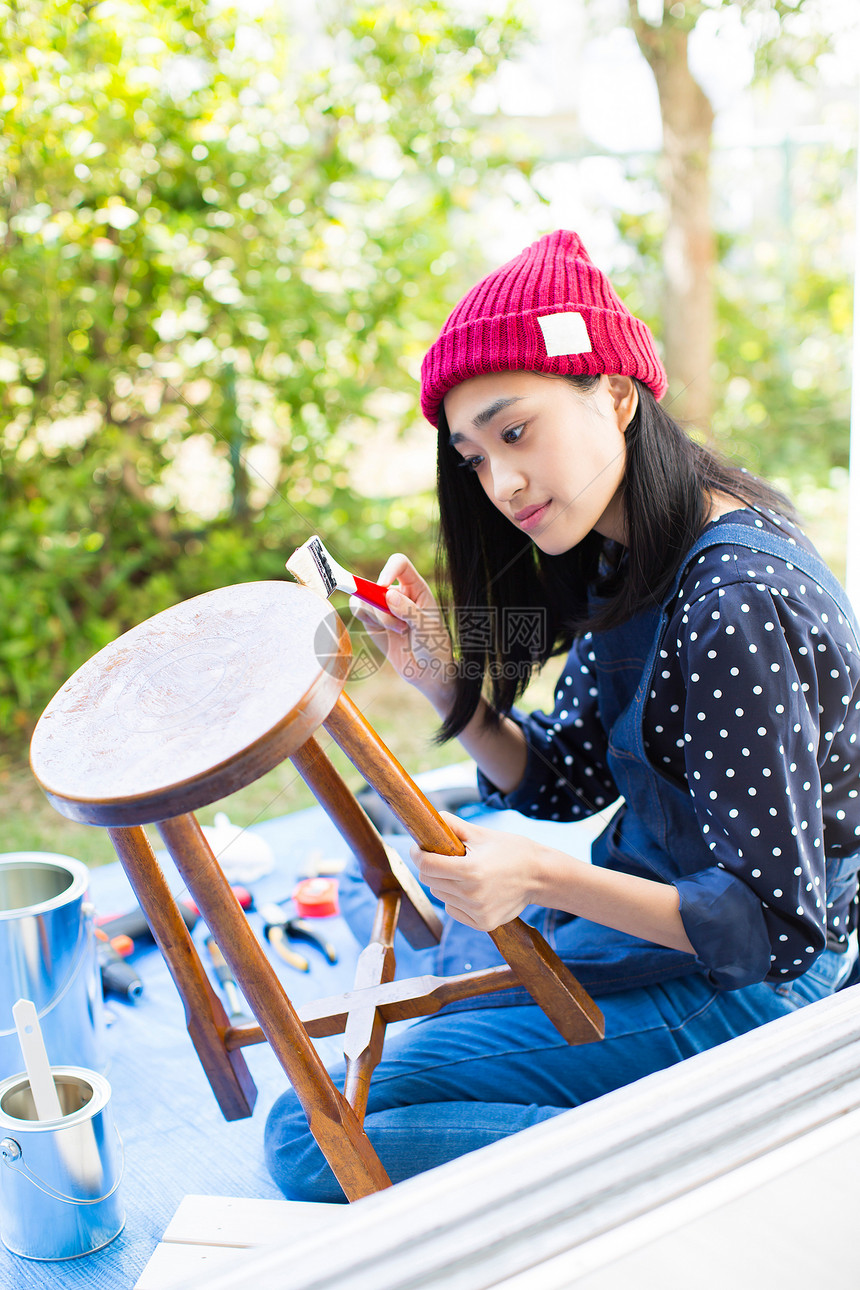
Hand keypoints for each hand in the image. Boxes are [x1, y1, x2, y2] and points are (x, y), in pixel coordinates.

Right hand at [349, 554, 454, 708]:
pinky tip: (383, 631)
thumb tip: (388, 594)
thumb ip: (409, 610)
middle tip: (397, 625)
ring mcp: (384, 607)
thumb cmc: (434, 646)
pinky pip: (359, 611)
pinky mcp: (373, 621)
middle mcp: (398, 593)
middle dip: (380, 604)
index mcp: (416, 588)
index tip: (383, 587)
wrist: (427, 672)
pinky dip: (366, 620)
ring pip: (364, 598)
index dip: (389, 570)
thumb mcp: (427, 628)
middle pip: (376, 583)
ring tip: (398, 631)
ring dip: (377, 616)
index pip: (400, 565)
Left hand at [411, 811, 538, 930]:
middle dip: (431, 866)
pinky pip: (453, 909)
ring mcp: (477, 912)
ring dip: (444, 882)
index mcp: (470, 870)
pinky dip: (456, 899)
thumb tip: (431, 817)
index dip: (418, 854)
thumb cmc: (513, 850)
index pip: (427, 865)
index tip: (419, 847)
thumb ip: (454, 826)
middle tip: (443, 857)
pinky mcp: (483, 924)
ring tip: (464, 872)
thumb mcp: (483, 834)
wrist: (541, 877)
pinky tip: (472, 889)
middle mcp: (472, 895)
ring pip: (440, 895)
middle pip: (430, 880)